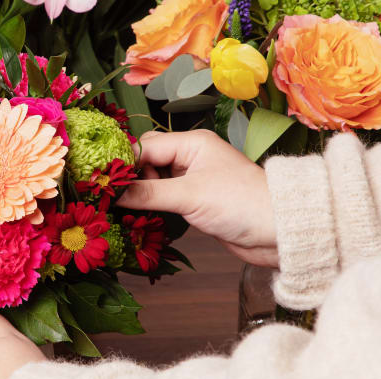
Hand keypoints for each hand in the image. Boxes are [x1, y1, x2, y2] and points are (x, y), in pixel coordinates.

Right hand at [117, 130, 277, 266]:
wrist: (279, 232)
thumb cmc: (242, 204)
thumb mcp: (189, 196)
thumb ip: (148, 194)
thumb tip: (111, 195)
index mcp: (191, 143)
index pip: (145, 147)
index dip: (123, 164)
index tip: (101, 182)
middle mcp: (189, 157)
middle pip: (145, 161)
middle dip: (128, 179)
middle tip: (110, 199)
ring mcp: (191, 179)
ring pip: (151, 181)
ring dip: (137, 195)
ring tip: (120, 210)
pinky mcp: (193, 201)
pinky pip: (162, 198)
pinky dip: (149, 207)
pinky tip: (136, 217)